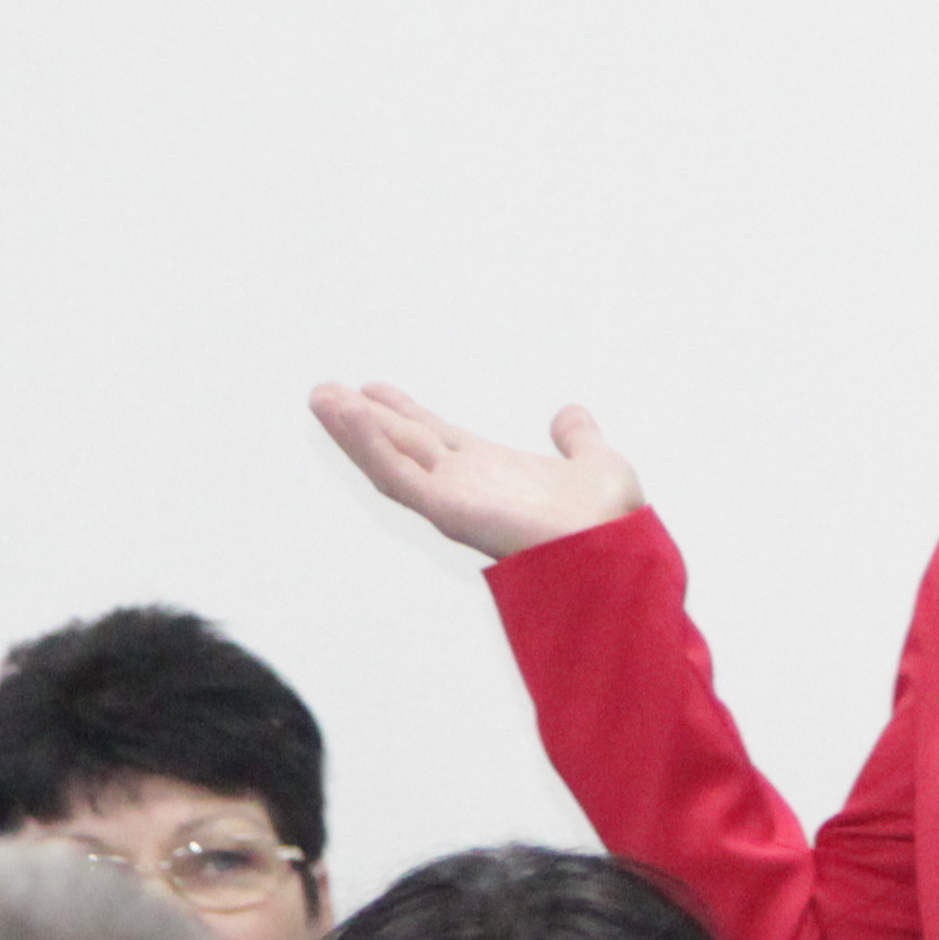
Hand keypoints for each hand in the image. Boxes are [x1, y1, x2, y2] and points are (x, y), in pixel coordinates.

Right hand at [309, 382, 643, 561]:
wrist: (616, 550)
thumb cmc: (611, 523)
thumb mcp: (594, 461)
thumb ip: (578, 437)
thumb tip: (568, 414)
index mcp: (491, 472)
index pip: (435, 437)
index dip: (404, 413)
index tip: (374, 388)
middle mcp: (466, 485)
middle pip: (403, 444)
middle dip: (365, 419)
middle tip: (326, 391)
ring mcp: (452, 498)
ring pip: (390, 458)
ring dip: (353, 428)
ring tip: (321, 397)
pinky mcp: (446, 510)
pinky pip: (397, 475)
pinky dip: (367, 444)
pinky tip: (345, 415)